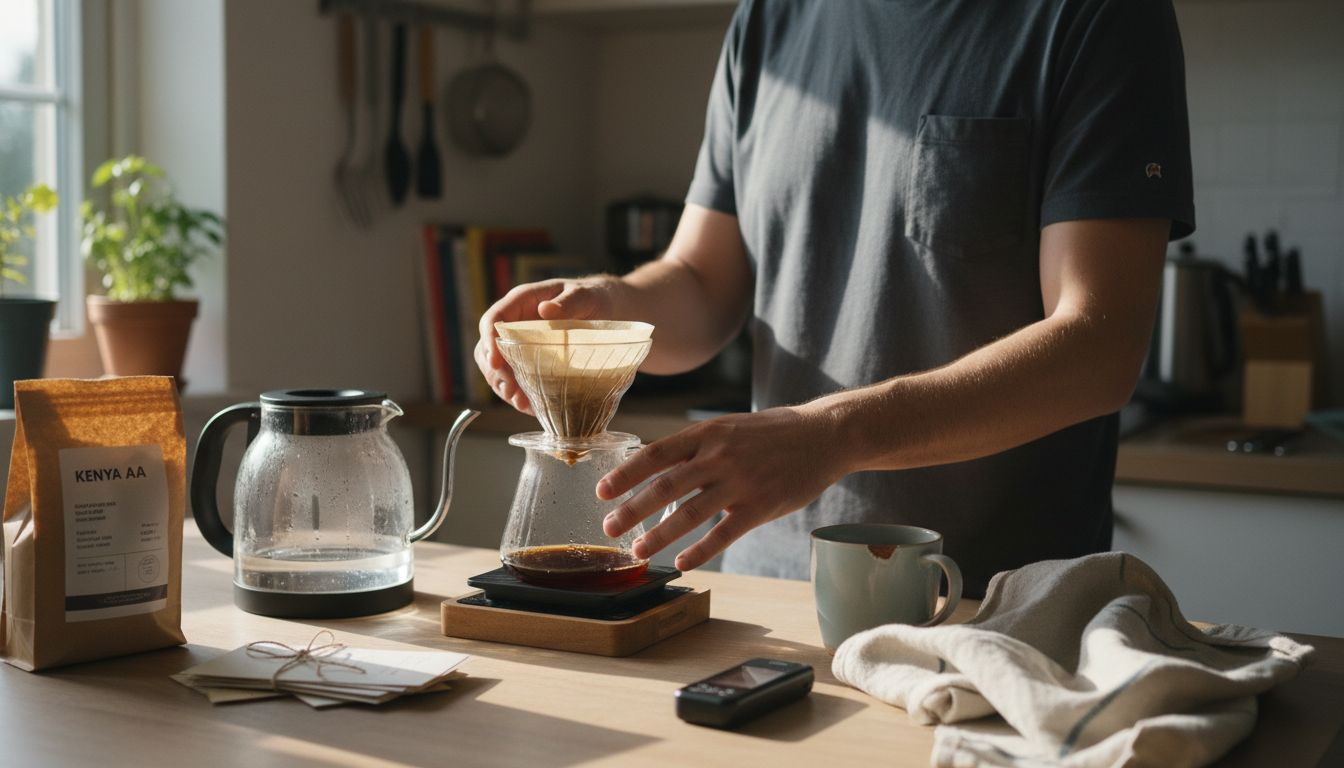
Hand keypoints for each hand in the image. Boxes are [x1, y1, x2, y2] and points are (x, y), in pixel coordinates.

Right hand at [475, 276, 616, 413]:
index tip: (495, 362)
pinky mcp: (531, 362)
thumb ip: (567, 302)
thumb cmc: (592, 296)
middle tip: (511, 389)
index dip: (488, 341)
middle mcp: (515, 324)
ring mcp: (521, 344)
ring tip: (521, 402)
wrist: (607, 308)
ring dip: (504, 388)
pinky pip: (516, 380)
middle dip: (495, 372)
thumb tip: (545, 309)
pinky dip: (519, 394)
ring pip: (498, 368)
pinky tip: (530, 406)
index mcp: (522, 302)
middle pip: (488, 349)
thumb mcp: (584, 296)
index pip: (493, 320)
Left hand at [598, 404, 848, 570]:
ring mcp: (740, 481)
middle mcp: (719, 455)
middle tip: (608, 528)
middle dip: (631, 509)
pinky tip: (682, 563)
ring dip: (659, 535)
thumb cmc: (771, 433)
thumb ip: (696, 446)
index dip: (625, 474)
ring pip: (690, 513)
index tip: (601, 492)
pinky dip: (700, 551)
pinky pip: (724, 533)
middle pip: (665, 486)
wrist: (823, 435)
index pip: (656, 454)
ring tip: (638, 551)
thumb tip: (655, 465)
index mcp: (707, 433)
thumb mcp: (728, 427)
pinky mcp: (761, 505)